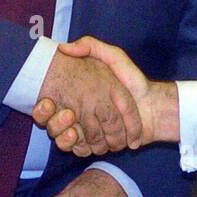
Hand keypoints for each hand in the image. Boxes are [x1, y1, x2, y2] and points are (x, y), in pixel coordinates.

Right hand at [32, 37, 179, 155]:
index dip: (43, 107)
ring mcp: (85, 130)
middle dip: (53, 120)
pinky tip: (76, 135)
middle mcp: (79, 113)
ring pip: (62, 136)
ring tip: (69, 123)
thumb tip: (64, 48)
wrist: (153, 107)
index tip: (45, 101)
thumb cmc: (134, 81)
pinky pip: (77, 149)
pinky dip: (74, 145)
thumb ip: (91, 47)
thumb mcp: (113, 57)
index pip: (49, 105)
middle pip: (54, 122)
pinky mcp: (94, 144)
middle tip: (59, 112)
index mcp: (79, 95)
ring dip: (61, 131)